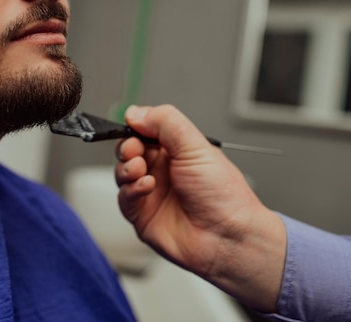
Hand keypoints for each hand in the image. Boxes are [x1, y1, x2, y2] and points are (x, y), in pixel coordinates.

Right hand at [115, 105, 285, 310]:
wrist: (228, 237)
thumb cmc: (224, 196)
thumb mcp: (196, 146)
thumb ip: (165, 122)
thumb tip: (136, 112)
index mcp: (178, 151)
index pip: (146, 131)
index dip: (136, 128)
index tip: (132, 125)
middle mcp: (164, 171)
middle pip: (129, 151)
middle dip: (127, 147)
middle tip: (134, 150)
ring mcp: (152, 194)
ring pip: (122, 173)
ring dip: (127, 168)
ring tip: (140, 169)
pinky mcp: (142, 216)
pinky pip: (124, 198)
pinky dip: (131, 189)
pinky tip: (147, 187)